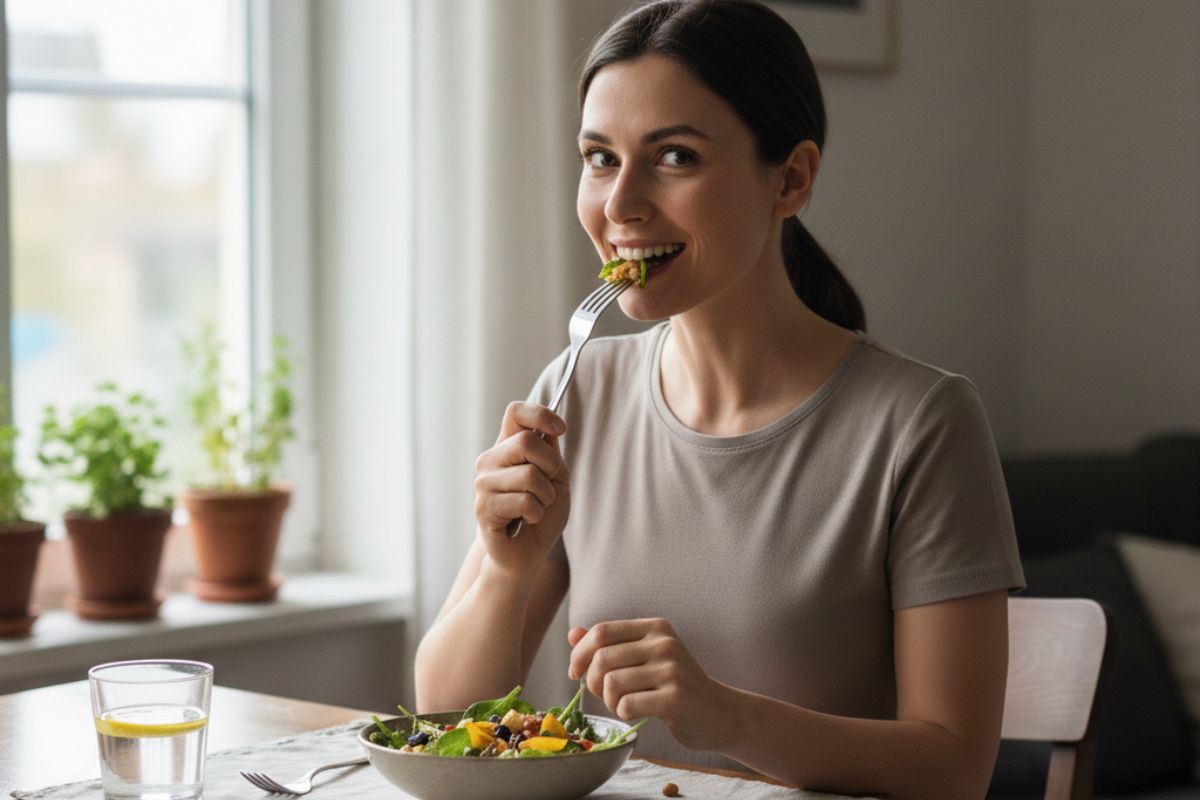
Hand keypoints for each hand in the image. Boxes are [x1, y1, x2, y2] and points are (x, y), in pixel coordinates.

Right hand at [473, 401, 570, 577]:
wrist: (527, 552)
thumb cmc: (541, 514)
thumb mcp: (556, 478)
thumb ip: (551, 452)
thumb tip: (549, 428)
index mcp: (507, 446)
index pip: (516, 413)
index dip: (541, 414)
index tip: (560, 429)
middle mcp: (490, 460)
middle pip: (526, 441)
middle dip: (551, 466)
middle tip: (548, 487)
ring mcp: (483, 483)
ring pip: (529, 475)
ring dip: (545, 497)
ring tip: (536, 508)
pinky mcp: (483, 508)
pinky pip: (524, 501)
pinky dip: (536, 513)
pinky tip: (525, 521)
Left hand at [567, 619, 734, 751]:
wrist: (719, 713)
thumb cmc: (675, 685)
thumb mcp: (645, 657)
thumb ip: (610, 644)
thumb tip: (572, 634)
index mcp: (655, 628)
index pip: (601, 631)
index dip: (580, 653)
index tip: (575, 672)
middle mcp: (664, 643)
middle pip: (602, 658)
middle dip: (593, 682)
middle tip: (605, 694)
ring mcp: (672, 670)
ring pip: (612, 683)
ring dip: (609, 700)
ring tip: (623, 704)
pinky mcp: (675, 698)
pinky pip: (627, 705)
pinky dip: (623, 713)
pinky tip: (636, 713)